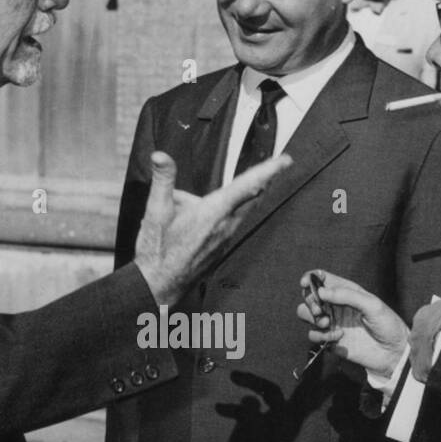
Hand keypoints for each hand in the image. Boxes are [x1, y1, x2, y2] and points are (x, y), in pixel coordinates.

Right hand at [135, 151, 291, 305]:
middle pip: (252, 198)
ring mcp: (225, 239)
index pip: (247, 186)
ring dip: (244, 197)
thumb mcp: (155, 211)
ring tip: (245, 187)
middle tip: (276, 167)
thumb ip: (162, 179)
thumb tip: (161, 155)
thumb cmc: (158, 251)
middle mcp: (225, 226)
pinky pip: (231, 224)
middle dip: (265, 180)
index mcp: (213, 213)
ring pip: (241, 211)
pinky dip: (228, 213)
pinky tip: (207, 215)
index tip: (285, 161)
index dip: (268, 171)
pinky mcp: (221, 248)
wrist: (159, 286)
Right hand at [296, 270, 407, 382]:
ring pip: (305, 315)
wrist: (392, 353)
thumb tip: (321, 292)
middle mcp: (336, 305)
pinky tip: (337, 337)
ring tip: (325, 323)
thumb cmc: (387, 324)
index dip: (310, 278)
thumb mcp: (372, 305)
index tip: (304, 283)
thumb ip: (346, 295)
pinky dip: (320, 336)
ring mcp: (332, 323)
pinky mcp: (330, 340)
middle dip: (309, 301)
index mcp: (346, 292)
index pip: (322, 279)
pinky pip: (313, 335)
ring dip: (311, 318)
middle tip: (319, 310)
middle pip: (309, 297)